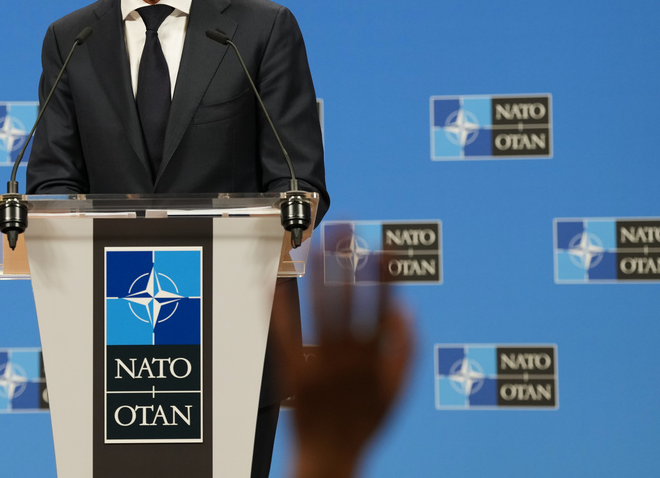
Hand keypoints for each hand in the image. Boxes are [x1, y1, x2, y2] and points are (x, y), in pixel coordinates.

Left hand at [276, 249, 414, 477]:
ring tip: (315, 241)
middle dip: (346, 258)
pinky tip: (277, 279)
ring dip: (317, 270)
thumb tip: (405, 310)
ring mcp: (318, 358)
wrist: (329, 455)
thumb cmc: (364, 424)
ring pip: (318, 304)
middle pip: (347, 295)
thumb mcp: (397, 391)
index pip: (382, 302)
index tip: (383, 245)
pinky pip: (285, 327)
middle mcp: (347, 353)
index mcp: (375, 355)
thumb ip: (406, 350)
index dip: (384, 272)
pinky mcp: (293, 365)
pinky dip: (280, 302)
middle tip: (344, 228)